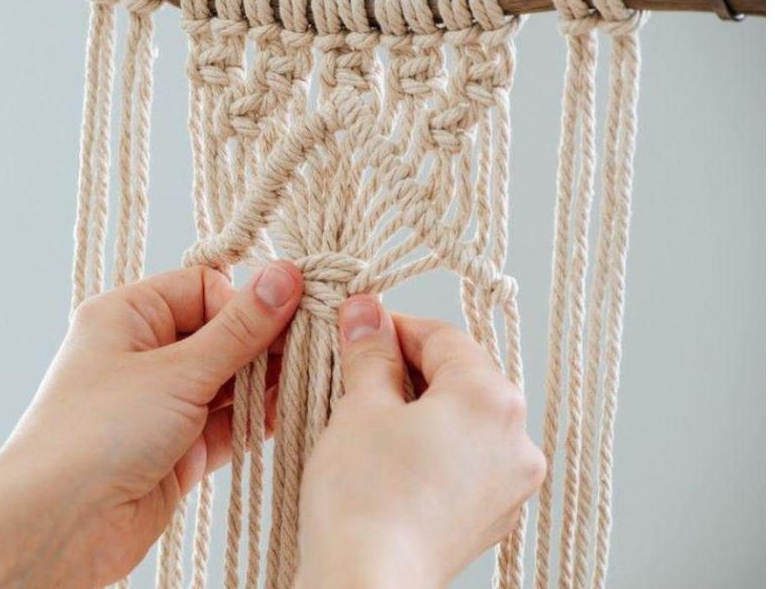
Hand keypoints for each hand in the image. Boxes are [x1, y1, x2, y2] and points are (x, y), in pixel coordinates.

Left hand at [0, 262, 303, 585]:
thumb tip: (284, 276)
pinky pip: (227, 425)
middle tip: (314, 345)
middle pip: (220, 334)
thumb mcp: (177, 371)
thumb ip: (239, 329)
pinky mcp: (176, 450)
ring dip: (266, 383)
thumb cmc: (98, 432)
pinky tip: (292, 411)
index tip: (287, 317)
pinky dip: (256, 420)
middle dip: (264, 343)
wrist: (59, 524)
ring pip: (228, 382)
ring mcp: (160, 405)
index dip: (244, 303)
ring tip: (312, 377)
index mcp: (127, 316)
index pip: (202, 288)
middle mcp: (142, 355)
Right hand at [297, 295, 545, 588]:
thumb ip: (370, 353)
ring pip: (465, 421)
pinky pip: (467, 462)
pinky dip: (434, 449)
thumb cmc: (363, 498)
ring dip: (422, 409)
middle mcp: (517, 440)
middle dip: (409, 369)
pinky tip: (391, 459)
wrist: (367, 584)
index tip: (359, 327)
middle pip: (462, 379)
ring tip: (369, 416)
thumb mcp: (360, 408)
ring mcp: (511, 484)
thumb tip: (367, 313)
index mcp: (491, 400)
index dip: (395, 327)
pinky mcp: (493, 518)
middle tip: (357, 370)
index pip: (444, 338)